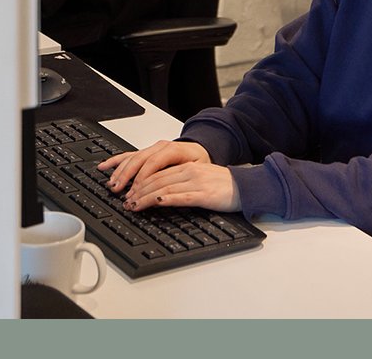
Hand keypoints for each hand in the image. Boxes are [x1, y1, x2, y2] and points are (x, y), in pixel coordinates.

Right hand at [97, 139, 211, 192]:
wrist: (201, 150)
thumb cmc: (200, 162)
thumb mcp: (198, 170)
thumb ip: (182, 178)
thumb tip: (168, 192)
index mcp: (173, 149)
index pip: (153, 163)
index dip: (142, 178)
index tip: (136, 191)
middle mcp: (159, 147)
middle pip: (138, 160)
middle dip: (127, 177)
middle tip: (119, 191)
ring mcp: (151, 149)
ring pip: (131, 158)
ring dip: (120, 172)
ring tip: (112, 184)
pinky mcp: (146, 153)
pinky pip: (128, 155)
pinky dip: (115, 161)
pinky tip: (104, 166)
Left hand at [122, 162, 240, 213]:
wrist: (246, 186)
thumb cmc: (223, 185)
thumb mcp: (199, 178)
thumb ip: (180, 181)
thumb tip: (159, 191)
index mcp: (186, 167)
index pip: (156, 173)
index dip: (139, 182)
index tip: (128, 192)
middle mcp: (188, 172)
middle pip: (156, 180)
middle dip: (137, 191)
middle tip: (126, 201)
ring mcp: (196, 183)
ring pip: (164, 188)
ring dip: (145, 197)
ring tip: (134, 205)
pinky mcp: (204, 195)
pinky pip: (180, 196)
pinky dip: (165, 199)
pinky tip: (155, 203)